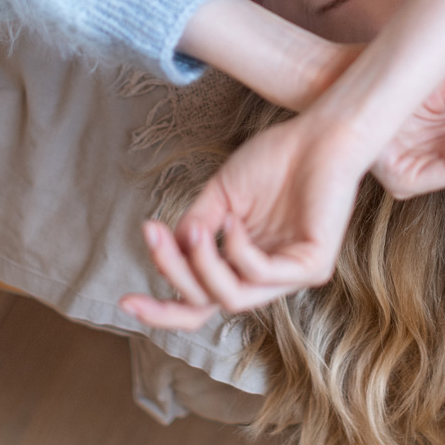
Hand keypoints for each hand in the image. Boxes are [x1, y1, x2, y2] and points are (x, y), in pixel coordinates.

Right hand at [118, 107, 366, 329]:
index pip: (199, 301)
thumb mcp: (221, 197)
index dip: (162, 309)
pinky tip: (232, 222)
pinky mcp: (312, 266)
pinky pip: (261, 274)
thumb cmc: (275, 160)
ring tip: (198, 227)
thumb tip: (172, 253)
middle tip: (154, 236)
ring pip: (233, 298)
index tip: (125, 303)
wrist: (319, 135)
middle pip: (208, 304)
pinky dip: (238, 251)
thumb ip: (197, 227)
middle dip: (174, 275)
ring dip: (204, 264)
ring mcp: (290, 276)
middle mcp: (266, 277)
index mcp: (243, 264)